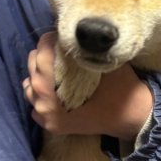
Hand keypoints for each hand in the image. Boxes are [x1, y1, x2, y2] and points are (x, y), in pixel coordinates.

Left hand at [23, 32, 152, 140]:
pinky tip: (54, 89)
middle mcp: (45, 100)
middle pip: (33, 68)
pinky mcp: (52, 125)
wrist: (130, 116)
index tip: (60, 35)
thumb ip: (83, 50)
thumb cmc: (120, 86)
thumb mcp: (104, 61)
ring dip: (39, 74)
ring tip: (55, 68)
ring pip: (30, 87)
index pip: (42, 53)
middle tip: (59, 48)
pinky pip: (35, 106)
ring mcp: (47, 115)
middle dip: (44, 54)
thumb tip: (69, 37)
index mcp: (57, 84)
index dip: (49, 40)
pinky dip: (40, 95)